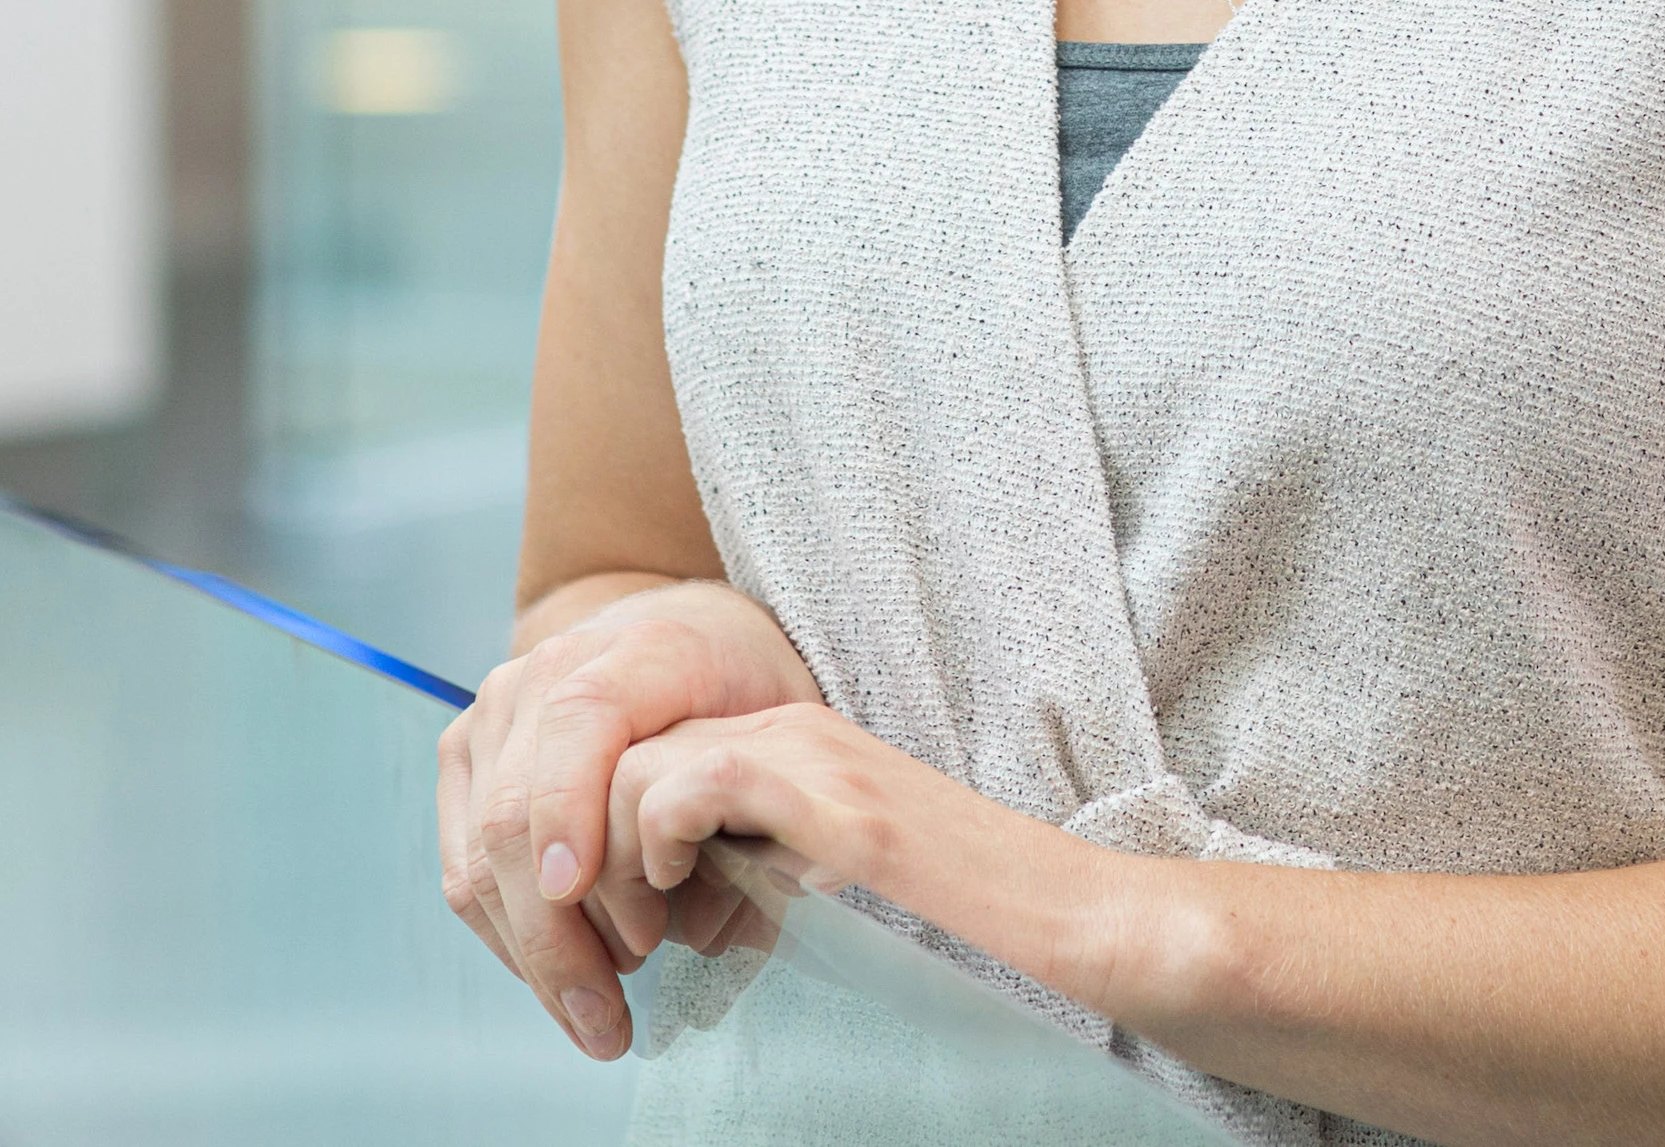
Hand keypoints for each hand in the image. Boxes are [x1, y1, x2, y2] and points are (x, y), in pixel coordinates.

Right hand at [439, 580, 820, 1059]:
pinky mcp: (467, 752)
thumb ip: (757, 808)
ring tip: (596, 1013)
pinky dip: (507, 932)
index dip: (570, 804)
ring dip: (533, 950)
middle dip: (555, 931)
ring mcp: (496, 710)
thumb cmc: (740, 692)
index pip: (584, 718)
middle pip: (517, 806)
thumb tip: (721, 929)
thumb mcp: (787, 726)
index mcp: (642, 648)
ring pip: (481, 850)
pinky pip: (463, 862)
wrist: (681, 628)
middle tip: (608, 1021)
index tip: (573, 891)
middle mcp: (547, 668)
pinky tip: (559, 975)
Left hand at [615, 699, 959, 909]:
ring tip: (646, 932)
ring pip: (640, 759)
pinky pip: (694, 783)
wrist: (1072, 922)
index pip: (644, 751)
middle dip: (593, 846)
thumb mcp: (826, 881)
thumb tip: (668, 904)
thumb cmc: (956, 927)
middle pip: (624, 747)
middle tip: (620, 933)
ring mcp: (815, 759)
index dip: (608, 835)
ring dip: (616, 854)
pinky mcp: (836, 804)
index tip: (624, 917)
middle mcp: (792, 731)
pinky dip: (659, 841)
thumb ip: (756, 864)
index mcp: (790, 746)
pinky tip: (684, 898)